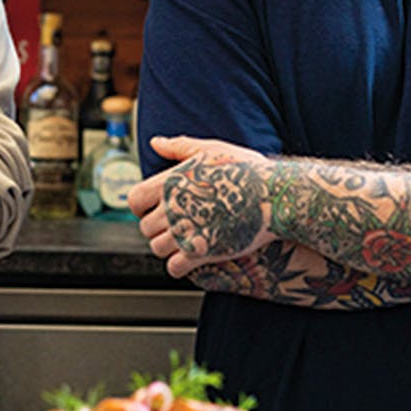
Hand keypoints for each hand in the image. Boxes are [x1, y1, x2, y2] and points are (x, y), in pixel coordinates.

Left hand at [127, 136, 275, 278]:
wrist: (276, 196)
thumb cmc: (247, 170)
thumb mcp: (211, 150)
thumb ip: (180, 147)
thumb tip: (155, 142)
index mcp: (171, 182)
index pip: (134, 200)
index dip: (140, 207)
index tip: (153, 210)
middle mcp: (174, 206)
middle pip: (145, 228)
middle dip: (157, 229)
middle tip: (177, 226)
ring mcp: (186, 230)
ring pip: (157, 249)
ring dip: (168, 248)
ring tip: (185, 242)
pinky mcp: (202, 252)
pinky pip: (174, 267)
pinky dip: (179, 266)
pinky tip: (192, 259)